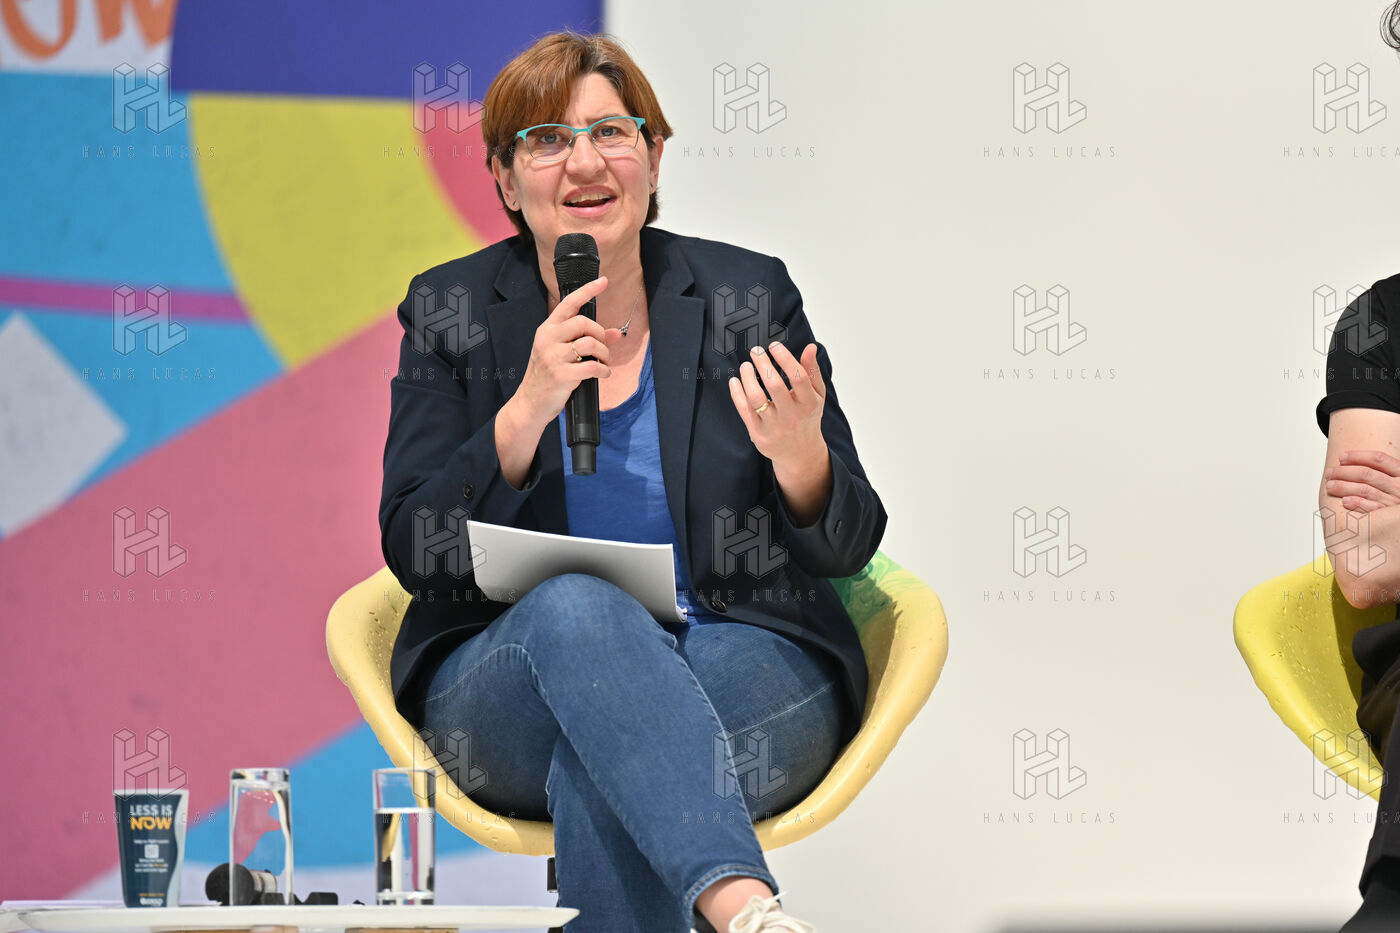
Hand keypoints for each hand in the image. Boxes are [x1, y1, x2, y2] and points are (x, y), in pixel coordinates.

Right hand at [512, 275, 623, 428]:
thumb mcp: (562, 353)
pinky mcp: (560, 375)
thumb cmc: (547, 376)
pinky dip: (603, 371)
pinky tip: (602, 374)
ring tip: (604, 362)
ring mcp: (552, 357)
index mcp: (547, 330)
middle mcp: (547, 339)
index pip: (568, 303)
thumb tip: (616, 333)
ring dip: (604, 353)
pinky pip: (592, 367)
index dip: (587, 290)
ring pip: (590, 343)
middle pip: (583, 322)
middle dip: (600, 334)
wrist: (530, 403)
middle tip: (603, 348)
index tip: (603, 281)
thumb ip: (587, 340)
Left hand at [728, 341, 825, 467]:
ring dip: (748, 377)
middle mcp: (792, 416)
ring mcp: (774, 427)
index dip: (785, 358)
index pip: (798, 377)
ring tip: (745, 366)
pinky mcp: (759, 435)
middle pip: (775, 385)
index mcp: (809, 403)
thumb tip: (810, 347)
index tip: (774, 346)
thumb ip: (812, 371)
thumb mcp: (816, 395)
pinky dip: (737, 393)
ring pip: (756, 398)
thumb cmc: (807, 417)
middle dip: (763, 364)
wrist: (800, 453)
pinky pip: (744, 410)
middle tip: (756, 351)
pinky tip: (735, 381)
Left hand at [1325, 449, 1399, 511]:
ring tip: (1330, 485)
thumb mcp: (1395, 479)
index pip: (1379, 459)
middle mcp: (1399, 486)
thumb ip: (1382, 470)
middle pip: (1367, 474)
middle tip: (1329, 473)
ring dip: (1344, 487)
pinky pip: (1371, 508)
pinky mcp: (1388, 516)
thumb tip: (1352, 460)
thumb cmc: (1397, 494)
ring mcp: (1394, 501)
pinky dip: (1357, 503)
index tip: (1341, 457)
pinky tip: (1344, 501)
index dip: (1358, 456)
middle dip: (1344, 472)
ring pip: (1365, 490)